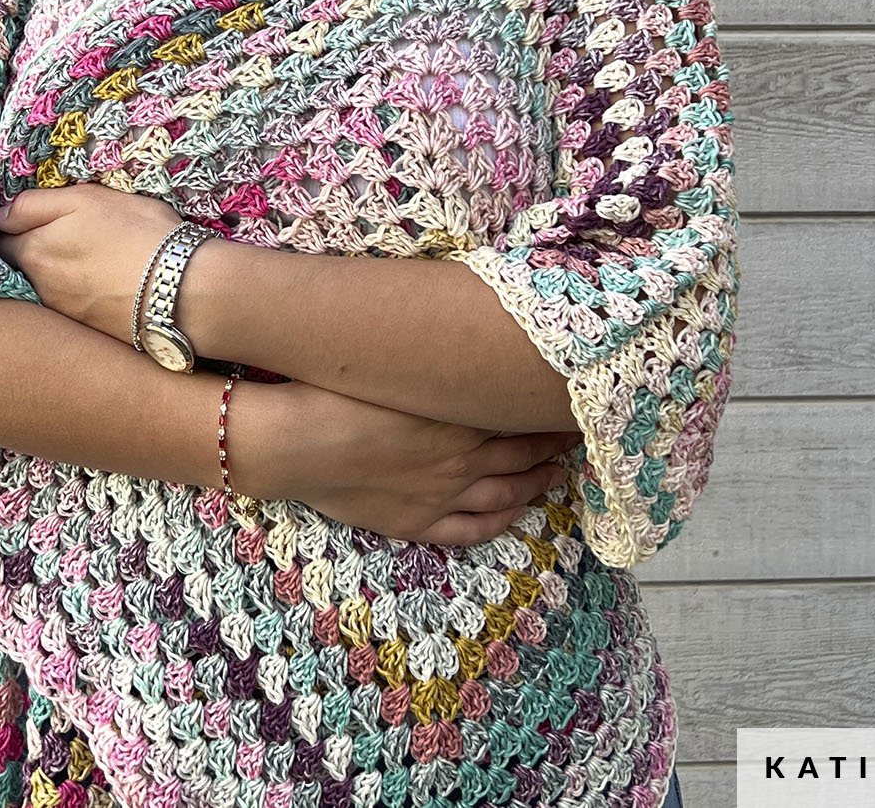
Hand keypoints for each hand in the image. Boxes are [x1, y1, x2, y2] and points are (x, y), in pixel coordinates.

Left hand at [0, 182, 183, 342]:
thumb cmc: (135, 233)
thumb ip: (35, 204)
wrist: (180, 289)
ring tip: (76, 262)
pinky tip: (93, 286)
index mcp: (32, 252)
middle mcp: (37, 288)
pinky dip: (71, 296)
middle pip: (14, 269)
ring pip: (39, 290)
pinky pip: (64, 309)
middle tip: (48, 240)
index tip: (23, 221)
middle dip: (21, 256)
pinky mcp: (86, 331)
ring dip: (48, 277)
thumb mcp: (86, 198)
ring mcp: (61, 314)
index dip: (10, 227)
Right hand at [264, 380, 581, 545]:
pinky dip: (497, 524)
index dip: (549, 415)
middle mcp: (461, 460)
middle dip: (551, 447)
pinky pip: (470, 530)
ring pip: (504, 495)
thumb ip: (435, 363)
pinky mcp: (416, 523)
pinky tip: (511, 516)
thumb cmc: (340, 393)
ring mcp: (441, 496)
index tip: (569, 404)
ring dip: (535, 486)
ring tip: (555, 476)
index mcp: (459, 419)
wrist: (300, 443)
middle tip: (574, 438)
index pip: (521, 419)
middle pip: (522, 456)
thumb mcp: (398, 367)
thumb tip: (462, 345)